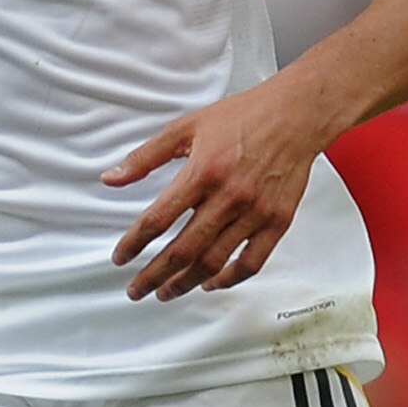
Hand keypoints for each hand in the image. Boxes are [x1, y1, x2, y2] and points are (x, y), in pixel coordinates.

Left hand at [105, 73, 324, 300]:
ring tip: (166, 292)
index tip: (121, 258)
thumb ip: (146, 157)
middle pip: (183, 250)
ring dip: (185, 283)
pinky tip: (210, 282)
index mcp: (203, 172)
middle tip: (136, 289)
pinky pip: (251, 263)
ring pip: (214, 262)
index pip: (158, 219)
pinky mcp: (278, 222)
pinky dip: (228, 279)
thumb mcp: (186, 127)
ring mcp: (256, 212)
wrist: (295, 114)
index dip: (133, 244)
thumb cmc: (243, 117)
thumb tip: (112, 178)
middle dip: (153, 276)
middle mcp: (229, 196)